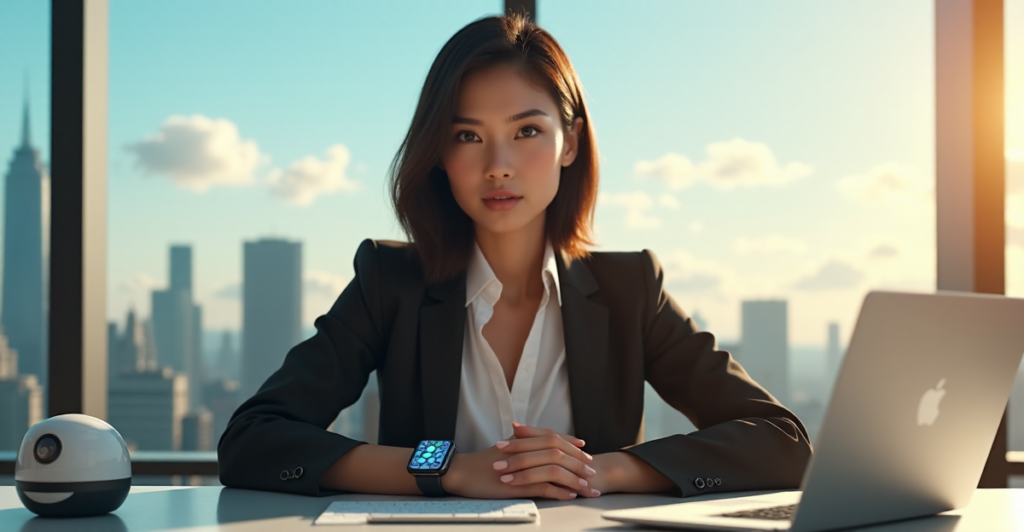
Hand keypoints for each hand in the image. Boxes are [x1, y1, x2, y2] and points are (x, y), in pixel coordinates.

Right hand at [442, 424, 598, 499]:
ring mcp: (520, 468)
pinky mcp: (516, 484)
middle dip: (578, 462)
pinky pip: (542, 487)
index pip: (553, 438)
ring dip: (573, 479)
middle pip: (558, 453)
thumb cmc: (483, 462)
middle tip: (592, 471)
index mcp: (522, 441)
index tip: (584, 451)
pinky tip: (569, 494)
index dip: (571, 444)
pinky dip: (558, 491)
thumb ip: (524, 443)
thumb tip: (541, 444)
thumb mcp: (506, 448)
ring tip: (586, 486)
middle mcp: (524, 450)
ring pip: (554, 470)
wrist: (462, 472)